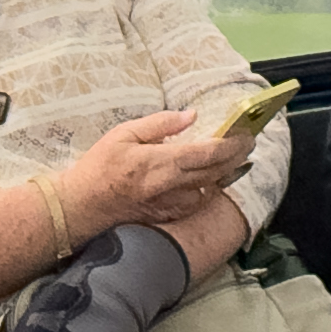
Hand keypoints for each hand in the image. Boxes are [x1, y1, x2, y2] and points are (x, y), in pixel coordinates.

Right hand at [62, 111, 253, 235]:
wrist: (82, 204)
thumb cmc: (100, 166)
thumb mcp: (124, 133)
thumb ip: (160, 124)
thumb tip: (191, 116)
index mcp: (161, 162)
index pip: (207, 153)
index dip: (231, 144)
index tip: (245, 134)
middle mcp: (170, 186)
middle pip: (215, 172)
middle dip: (236, 157)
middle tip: (248, 143)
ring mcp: (170, 204)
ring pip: (210, 189)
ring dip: (227, 174)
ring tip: (237, 159)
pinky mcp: (166, 215)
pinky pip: (196, 203)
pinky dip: (209, 190)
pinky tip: (212, 180)